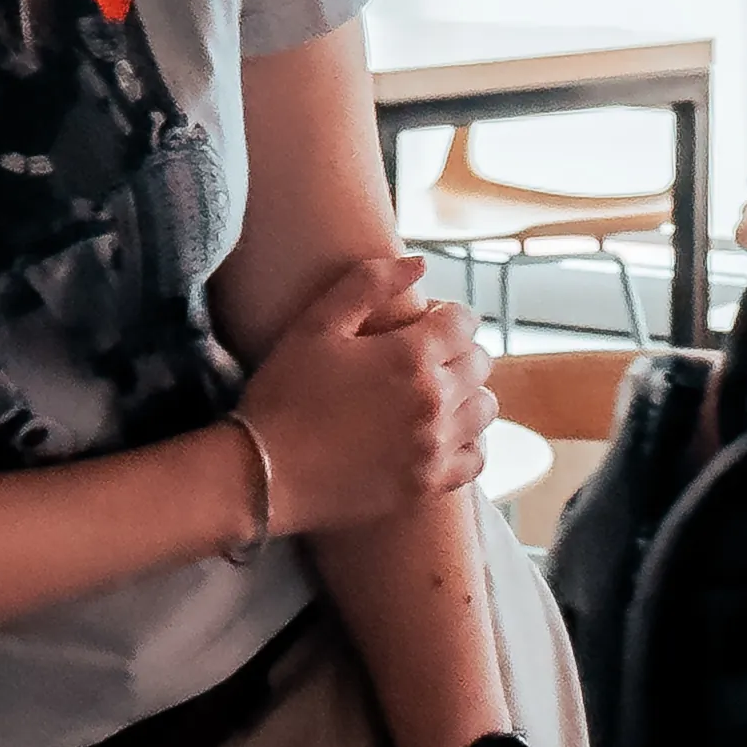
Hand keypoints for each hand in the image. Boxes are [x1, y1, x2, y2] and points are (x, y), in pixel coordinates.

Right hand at [231, 255, 495, 535]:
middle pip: (478, 362)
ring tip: (434, 395)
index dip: (444, 315)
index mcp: (412, 355)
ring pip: (484, 409)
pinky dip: (467, 444)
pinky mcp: (427, 484)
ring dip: (468, 395)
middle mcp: (435, 400)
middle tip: (422, 358)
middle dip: (457, 351)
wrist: (263, 474)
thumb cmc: (285, 392)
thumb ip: (371, 283)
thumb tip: (421, 262)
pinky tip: (440, 436)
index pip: (463, 321)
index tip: (420, 323)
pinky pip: (475, 460)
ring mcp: (435, 446)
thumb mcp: (318, 323)